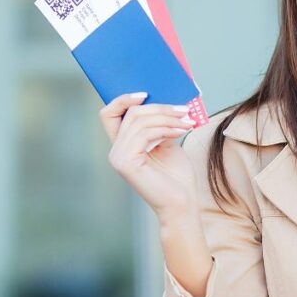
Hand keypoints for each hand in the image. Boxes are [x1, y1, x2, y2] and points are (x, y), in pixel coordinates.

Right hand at [100, 92, 198, 218]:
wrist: (182, 203)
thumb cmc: (177, 176)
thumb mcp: (167, 142)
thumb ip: (160, 124)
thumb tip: (166, 99)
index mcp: (123, 145)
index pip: (109, 114)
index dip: (123, 99)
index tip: (146, 93)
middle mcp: (116, 150)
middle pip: (130, 113)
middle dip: (160, 107)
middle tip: (183, 110)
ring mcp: (118, 157)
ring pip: (139, 121)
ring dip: (167, 118)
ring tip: (187, 122)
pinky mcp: (125, 163)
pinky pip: (144, 134)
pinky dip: (165, 129)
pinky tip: (181, 132)